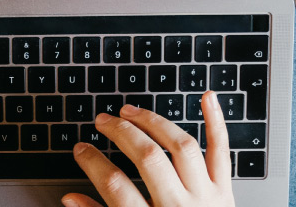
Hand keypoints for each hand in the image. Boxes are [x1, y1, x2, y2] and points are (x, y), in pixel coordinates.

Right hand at [64, 91, 235, 206]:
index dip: (93, 163)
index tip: (81, 149)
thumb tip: (70, 199)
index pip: (115, 186)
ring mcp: (205, 197)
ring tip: (132, 111)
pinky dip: (217, 121)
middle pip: (149, 159)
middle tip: (103, 121)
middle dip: (121, 134)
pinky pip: (222, 151)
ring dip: (155, 122)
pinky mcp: (225, 191)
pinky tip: (207, 97)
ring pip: (182, 147)